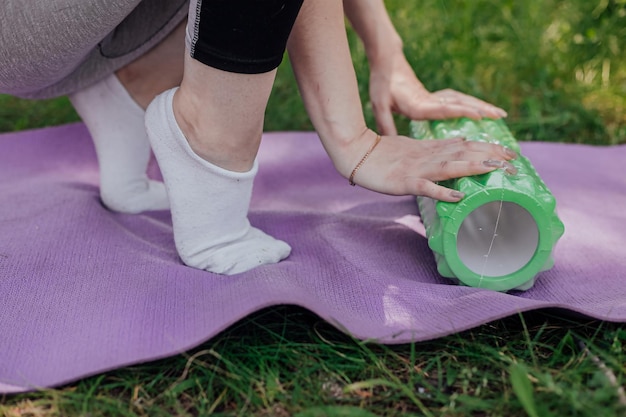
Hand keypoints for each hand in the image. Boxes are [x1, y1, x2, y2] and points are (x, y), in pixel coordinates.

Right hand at [345, 130, 516, 201]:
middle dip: (490, 156)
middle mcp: (428, 157)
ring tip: (496, 170)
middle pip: (464, 154)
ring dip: (474, 167)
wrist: (355, 154)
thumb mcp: (412, 148)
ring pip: (450, 167)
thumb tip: (458, 145)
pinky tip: (460, 196)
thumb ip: (435, 150)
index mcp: (430, 150)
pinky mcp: (404, 182)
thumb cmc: (381, 154)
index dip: (487, 148)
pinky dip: (443, 191)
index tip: (509, 152)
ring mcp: (417, 169)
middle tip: (515, 160)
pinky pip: (426, 188)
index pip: (464, 147)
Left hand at [369, 52, 507, 134]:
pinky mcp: (434, 97)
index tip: (480, 115)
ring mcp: (434, 97)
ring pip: (462, 100)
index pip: (444, 108)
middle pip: (460, 103)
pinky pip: (457, 100)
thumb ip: (385, 123)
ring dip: (481, 106)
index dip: (462, 112)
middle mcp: (430, 100)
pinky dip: (471, 105)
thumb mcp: (378, 104)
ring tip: (499, 114)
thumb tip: (389, 141)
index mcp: (418, 105)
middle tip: (501, 115)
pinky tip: (481, 111)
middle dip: (482, 109)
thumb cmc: (382, 83)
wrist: (387, 63)